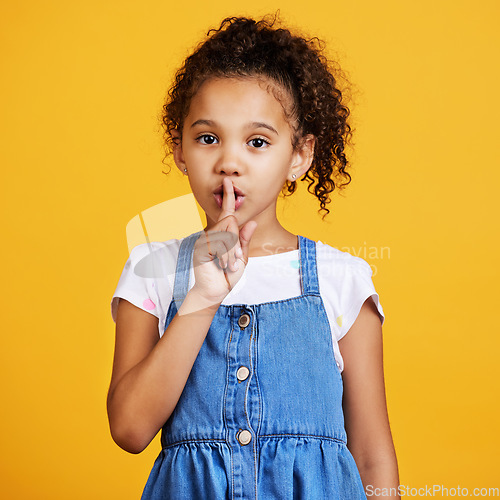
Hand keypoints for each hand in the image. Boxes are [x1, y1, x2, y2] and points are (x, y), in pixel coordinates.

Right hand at [191, 177, 257, 306]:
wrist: (215, 291)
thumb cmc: (227, 275)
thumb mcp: (241, 257)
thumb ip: (245, 240)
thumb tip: (251, 222)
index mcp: (222, 234)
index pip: (227, 212)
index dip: (228, 196)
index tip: (228, 181)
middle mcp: (212, 233)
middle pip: (230, 222)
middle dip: (237, 242)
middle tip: (235, 259)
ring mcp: (205, 239)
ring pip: (227, 231)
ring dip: (232, 251)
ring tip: (228, 265)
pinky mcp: (201, 246)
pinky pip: (221, 241)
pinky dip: (225, 254)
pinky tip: (221, 264)